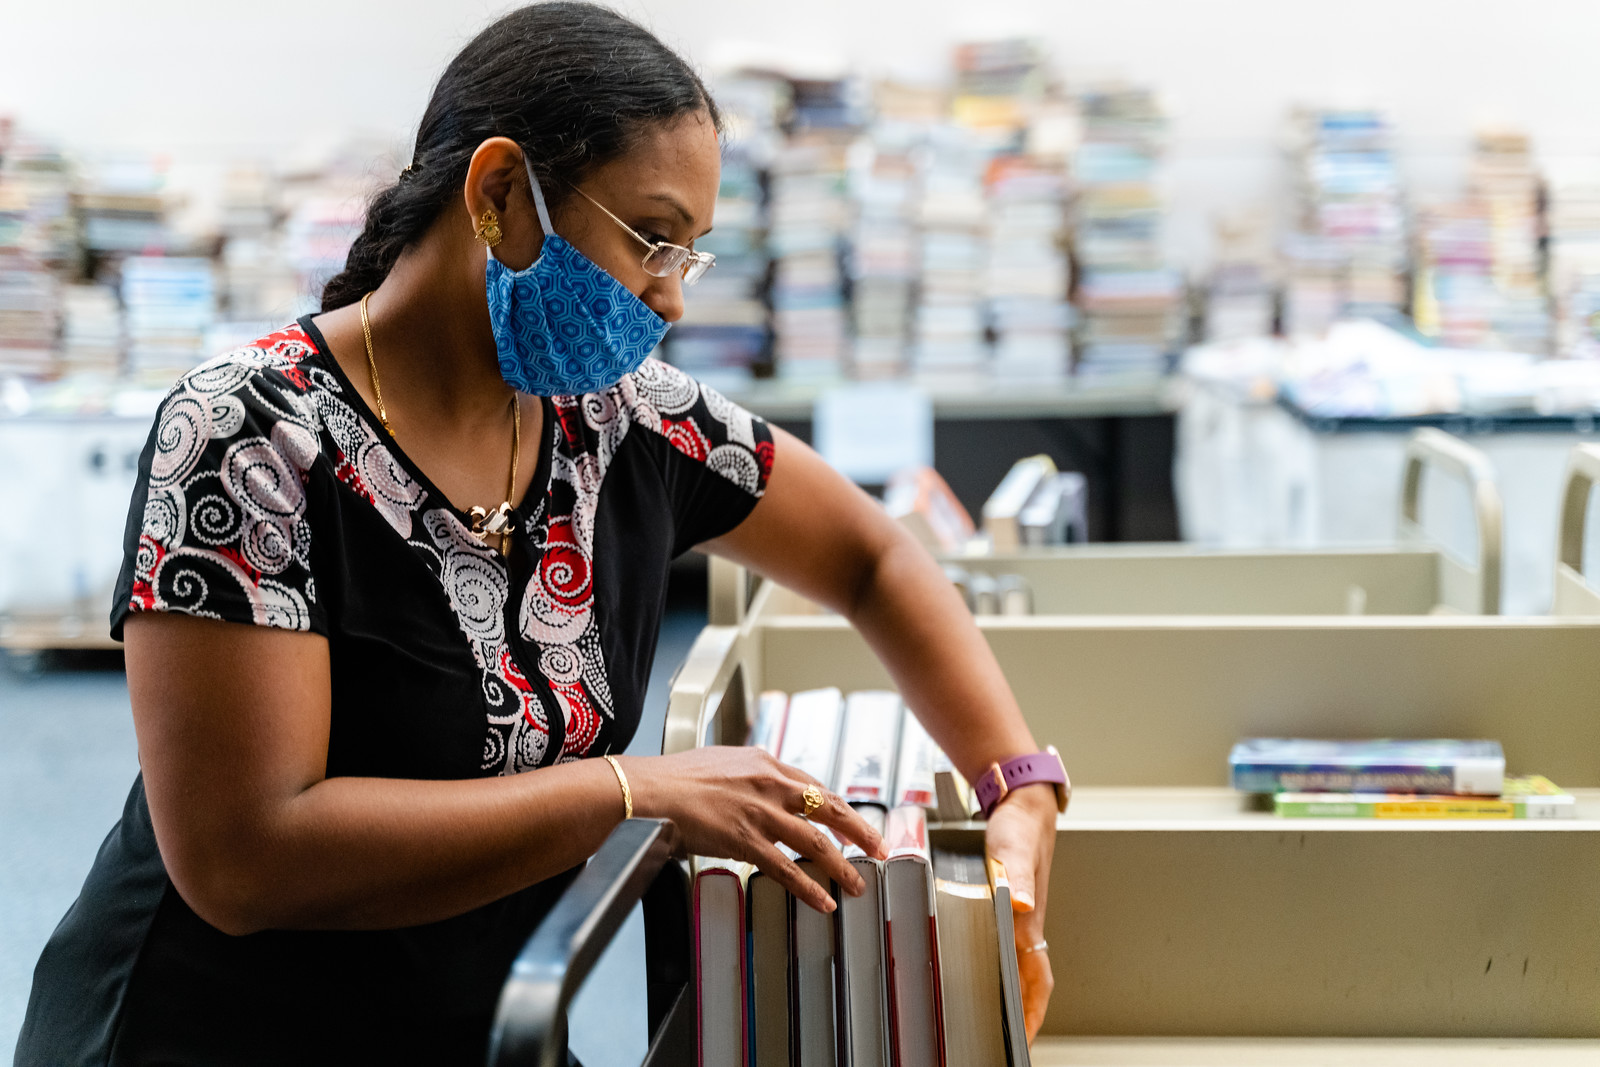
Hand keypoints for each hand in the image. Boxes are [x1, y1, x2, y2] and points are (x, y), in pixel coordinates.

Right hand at [619, 746, 886, 913]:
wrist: (644, 792)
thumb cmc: (672, 779)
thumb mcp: (720, 762)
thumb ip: (746, 774)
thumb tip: (757, 786)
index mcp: (763, 761)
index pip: (813, 784)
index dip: (837, 805)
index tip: (852, 819)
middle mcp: (768, 782)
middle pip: (829, 807)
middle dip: (860, 830)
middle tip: (879, 847)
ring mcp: (759, 812)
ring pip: (816, 841)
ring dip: (843, 865)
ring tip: (858, 882)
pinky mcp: (745, 839)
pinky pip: (787, 868)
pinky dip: (810, 887)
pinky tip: (824, 900)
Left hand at [985, 782, 1057, 1043]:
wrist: (1022, 803)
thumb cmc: (1019, 826)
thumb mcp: (1011, 849)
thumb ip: (1016, 877)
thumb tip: (1019, 904)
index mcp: (1029, 920)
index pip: (1038, 978)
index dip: (1033, 1011)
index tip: (1024, 1039)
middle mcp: (1026, 922)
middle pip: (1029, 980)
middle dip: (1020, 1014)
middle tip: (1002, 1040)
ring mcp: (1018, 915)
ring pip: (1017, 965)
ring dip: (1009, 992)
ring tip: (991, 1016)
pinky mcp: (1006, 903)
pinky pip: (1005, 944)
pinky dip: (997, 964)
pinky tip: (980, 966)